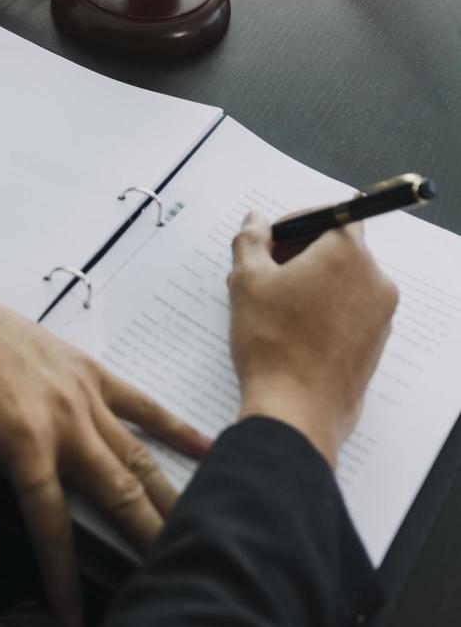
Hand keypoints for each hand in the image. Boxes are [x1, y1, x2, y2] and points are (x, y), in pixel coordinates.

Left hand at [0, 238, 208, 626]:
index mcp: (23, 445)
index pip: (53, 526)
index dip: (65, 579)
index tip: (77, 617)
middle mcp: (64, 421)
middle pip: (118, 494)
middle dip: (147, 541)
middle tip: (172, 573)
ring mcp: (84, 394)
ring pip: (138, 456)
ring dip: (167, 496)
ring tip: (194, 529)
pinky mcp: (90, 372)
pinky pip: (141, 404)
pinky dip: (174, 426)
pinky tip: (205, 447)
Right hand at [228, 212, 397, 466]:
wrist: (295, 411)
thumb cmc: (272, 343)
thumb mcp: (247, 280)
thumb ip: (251, 240)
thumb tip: (256, 221)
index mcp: (347, 254)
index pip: (331, 215)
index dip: (296, 223)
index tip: (270, 240)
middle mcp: (374, 280)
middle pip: (337, 248)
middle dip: (298, 254)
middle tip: (262, 272)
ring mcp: (380, 315)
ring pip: (341, 281)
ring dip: (308, 282)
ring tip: (270, 305)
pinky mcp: (374, 344)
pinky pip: (349, 311)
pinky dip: (322, 309)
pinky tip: (289, 330)